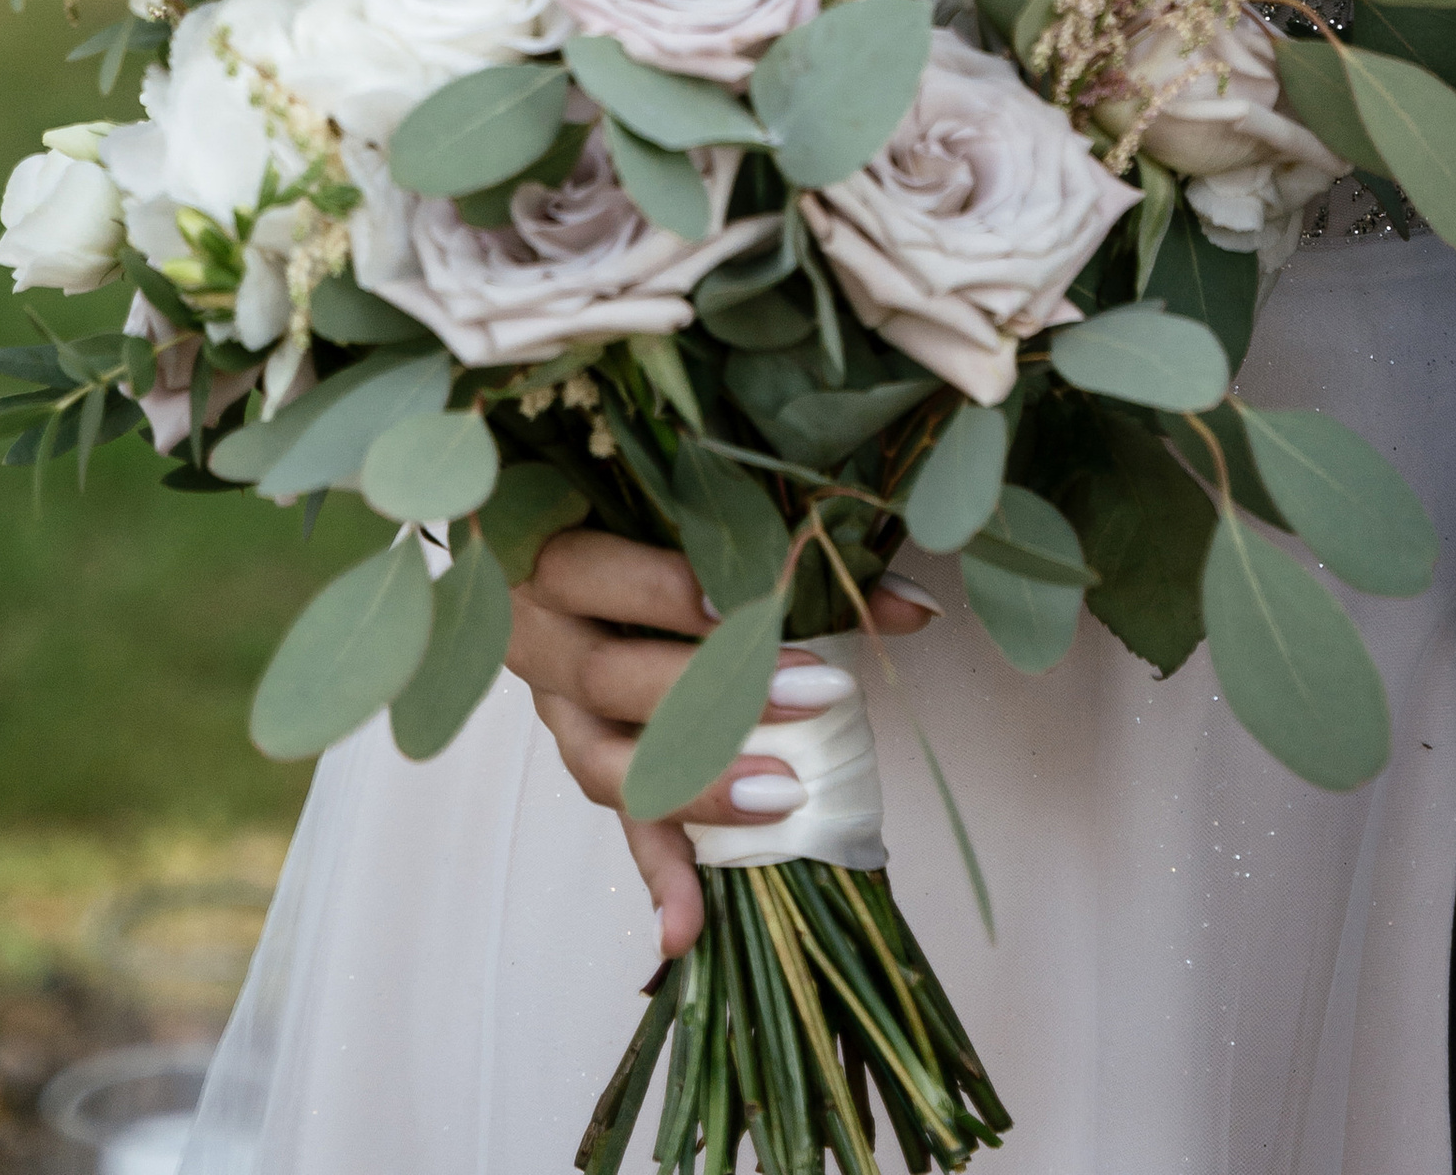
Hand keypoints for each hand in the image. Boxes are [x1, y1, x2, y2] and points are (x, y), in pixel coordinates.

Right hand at [507, 527, 934, 957]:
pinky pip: (621, 829)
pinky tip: (688, 929)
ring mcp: (560, 714)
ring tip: (781, 795)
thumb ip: (786, 551)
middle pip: (608, 676)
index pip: (593, 572)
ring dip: (698, 785)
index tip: (753, 603)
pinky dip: (659, 879)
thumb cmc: (648, 532)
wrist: (574, 570)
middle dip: (715, 689)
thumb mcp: (695, 525)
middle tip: (814, 692)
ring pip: (606, 764)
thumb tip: (913, 605)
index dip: (666, 591)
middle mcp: (542, 642)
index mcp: (550, 556)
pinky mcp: (591, 767)